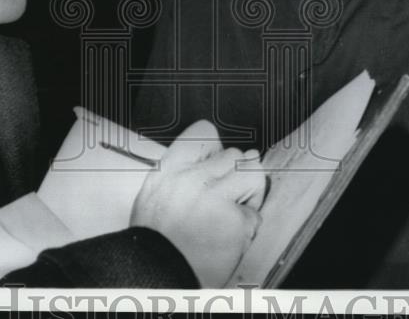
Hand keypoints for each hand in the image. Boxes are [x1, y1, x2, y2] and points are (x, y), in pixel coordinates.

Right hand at [130, 120, 265, 286]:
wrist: (155, 276)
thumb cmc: (157, 241)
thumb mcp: (155, 195)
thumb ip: (186, 174)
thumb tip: (230, 158)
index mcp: (169, 169)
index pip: (204, 133)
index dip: (217, 148)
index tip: (218, 164)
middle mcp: (191, 177)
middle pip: (234, 154)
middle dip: (237, 175)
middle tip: (224, 199)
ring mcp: (213, 197)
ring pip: (253, 174)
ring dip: (250, 194)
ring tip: (233, 212)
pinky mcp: (233, 220)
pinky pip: (254, 215)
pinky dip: (246, 228)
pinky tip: (229, 238)